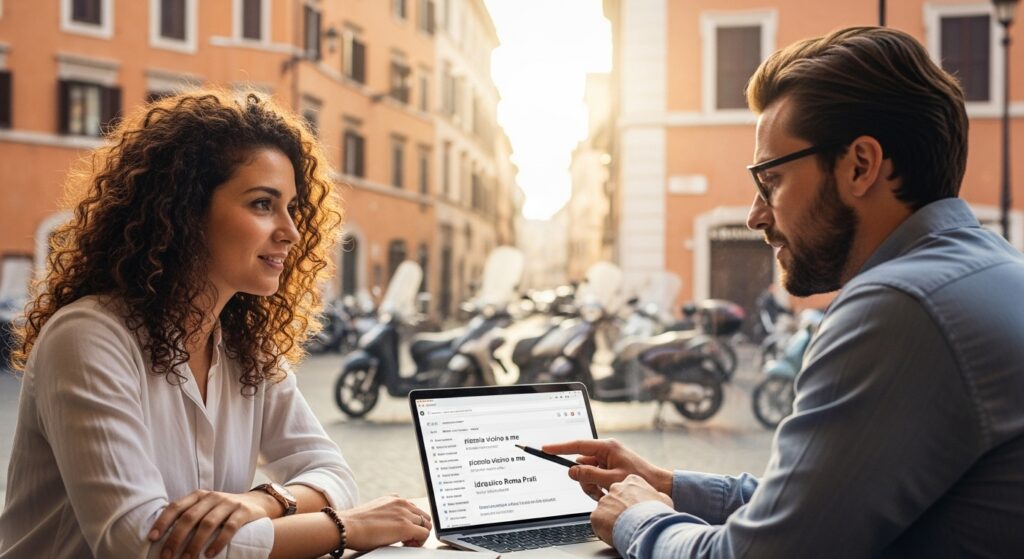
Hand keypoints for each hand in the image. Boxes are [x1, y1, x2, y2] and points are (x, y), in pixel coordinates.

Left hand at [149, 490, 269, 558]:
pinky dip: (218, 542)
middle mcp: (212, 497)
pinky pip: (230, 527)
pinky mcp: (244, 512)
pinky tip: (210, 554)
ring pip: (208, 523)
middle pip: (190, 517)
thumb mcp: (206, 507)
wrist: (257, 503)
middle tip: (167, 556)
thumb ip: (189, 514)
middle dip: (176, 538)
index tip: (152, 538)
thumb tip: (161, 536)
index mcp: (199, 495)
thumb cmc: (223, 510)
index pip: (176, 507)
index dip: (163, 522)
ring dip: (195, 543)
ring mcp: (229, 503)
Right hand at [338, 495, 432, 550]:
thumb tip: (392, 524)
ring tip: (406, 543)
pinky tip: (406, 545)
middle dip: (418, 528)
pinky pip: (425, 534)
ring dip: (419, 535)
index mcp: (394, 499)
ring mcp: (404, 514)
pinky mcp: (405, 527)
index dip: (412, 522)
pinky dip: (419, 542)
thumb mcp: (375, 511)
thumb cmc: (355, 524)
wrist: (346, 526)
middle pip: (423, 516)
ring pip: (426, 524)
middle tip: (406, 540)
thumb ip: (387, 513)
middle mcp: (402, 503)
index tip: (403, 532)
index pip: (414, 509)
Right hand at [542, 438, 671, 500]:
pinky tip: (608, 494)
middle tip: (596, 490)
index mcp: (607, 447)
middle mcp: (605, 451)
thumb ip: (590, 475)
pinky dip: (597, 488)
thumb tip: (571, 470)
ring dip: (591, 487)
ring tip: (605, 494)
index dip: (560, 448)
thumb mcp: (612, 479)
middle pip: (581, 464)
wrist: (658, 485)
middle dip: (584, 480)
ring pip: (586, 474)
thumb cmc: (640, 478)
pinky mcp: (609, 469)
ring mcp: (607, 460)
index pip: (577, 445)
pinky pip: (594, 478)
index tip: (545, 448)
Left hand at [591, 475, 672, 544]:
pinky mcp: (596, 514)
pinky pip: (598, 522)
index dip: (631, 500)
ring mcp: (604, 500)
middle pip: (614, 499)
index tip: (635, 508)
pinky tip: (615, 533)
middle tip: (628, 520)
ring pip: (605, 511)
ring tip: (623, 529)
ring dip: (611, 519)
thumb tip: (658, 498)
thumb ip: (656, 496)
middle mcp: (615, 488)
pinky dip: (604, 529)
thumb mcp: (663, 500)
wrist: (646, 527)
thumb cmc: (656, 513)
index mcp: (632, 481)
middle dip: (619, 509)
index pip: (627, 488)